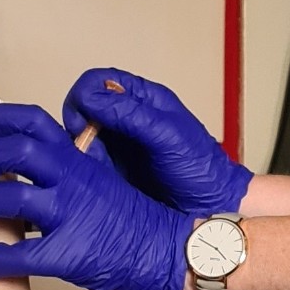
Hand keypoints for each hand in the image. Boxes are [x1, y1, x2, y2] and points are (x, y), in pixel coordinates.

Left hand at [0, 104, 191, 289]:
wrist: (172, 250)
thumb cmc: (139, 217)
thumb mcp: (107, 176)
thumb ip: (75, 163)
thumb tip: (42, 153)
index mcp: (80, 158)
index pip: (33, 122)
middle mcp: (72, 179)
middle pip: (14, 152)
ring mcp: (70, 215)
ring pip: (10, 198)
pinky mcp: (68, 253)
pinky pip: (19, 255)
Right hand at [62, 68, 251, 216]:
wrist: (210, 208)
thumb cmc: (200, 169)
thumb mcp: (168, 136)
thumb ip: (130, 114)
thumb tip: (90, 97)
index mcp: (143, 99)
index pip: (97, 81)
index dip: (83, 96)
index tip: (84, 120)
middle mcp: (126, 118)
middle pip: (83, 108)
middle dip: (78, 125)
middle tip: (87, 147)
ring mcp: (118, 144)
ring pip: (81, 135)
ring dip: (80, 148)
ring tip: (96, 167)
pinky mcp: (113, 170)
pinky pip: (86, 162)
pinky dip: (84, 167)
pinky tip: (98, 179)